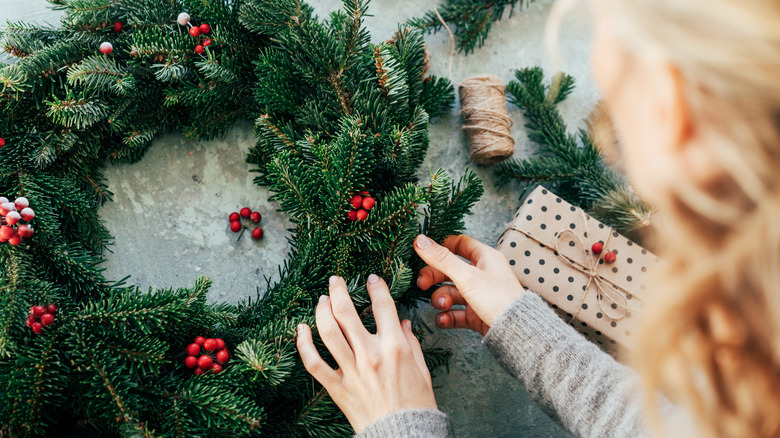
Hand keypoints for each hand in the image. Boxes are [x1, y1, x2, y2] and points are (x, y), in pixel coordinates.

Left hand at [296, 274, 436, 432]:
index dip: (376, 287)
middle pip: (346, 312)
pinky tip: (301, 329)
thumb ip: (410, 342)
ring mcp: (351, 370)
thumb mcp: (421, 368)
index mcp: (394, 347)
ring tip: (322, 300)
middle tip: (335, 280)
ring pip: (328, 332)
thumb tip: (402, 321)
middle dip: (339, 290)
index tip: (371, 279)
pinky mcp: (337, 386)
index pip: (382, 306)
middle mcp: (370, 355)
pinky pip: (314, 363)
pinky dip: (303, 344)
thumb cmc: (416, 404)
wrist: (403, 434)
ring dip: (321, 311)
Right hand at [414, 234, 523, 335]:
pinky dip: (447, 316)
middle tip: (422, 284)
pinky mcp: (476, 313)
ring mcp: (478, 294)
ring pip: (450, 292)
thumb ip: (441, 259)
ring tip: (443, 305)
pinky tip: (444, 319)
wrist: (516, 331)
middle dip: (434, 277)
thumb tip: (420, 240)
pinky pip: (455, 312)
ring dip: (441, 299)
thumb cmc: (498, 298)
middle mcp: (482, 274)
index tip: (424, 253)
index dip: (441, 247)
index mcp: (484, 257)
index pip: (459, 244)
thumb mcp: (466, 275)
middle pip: (450, 269)